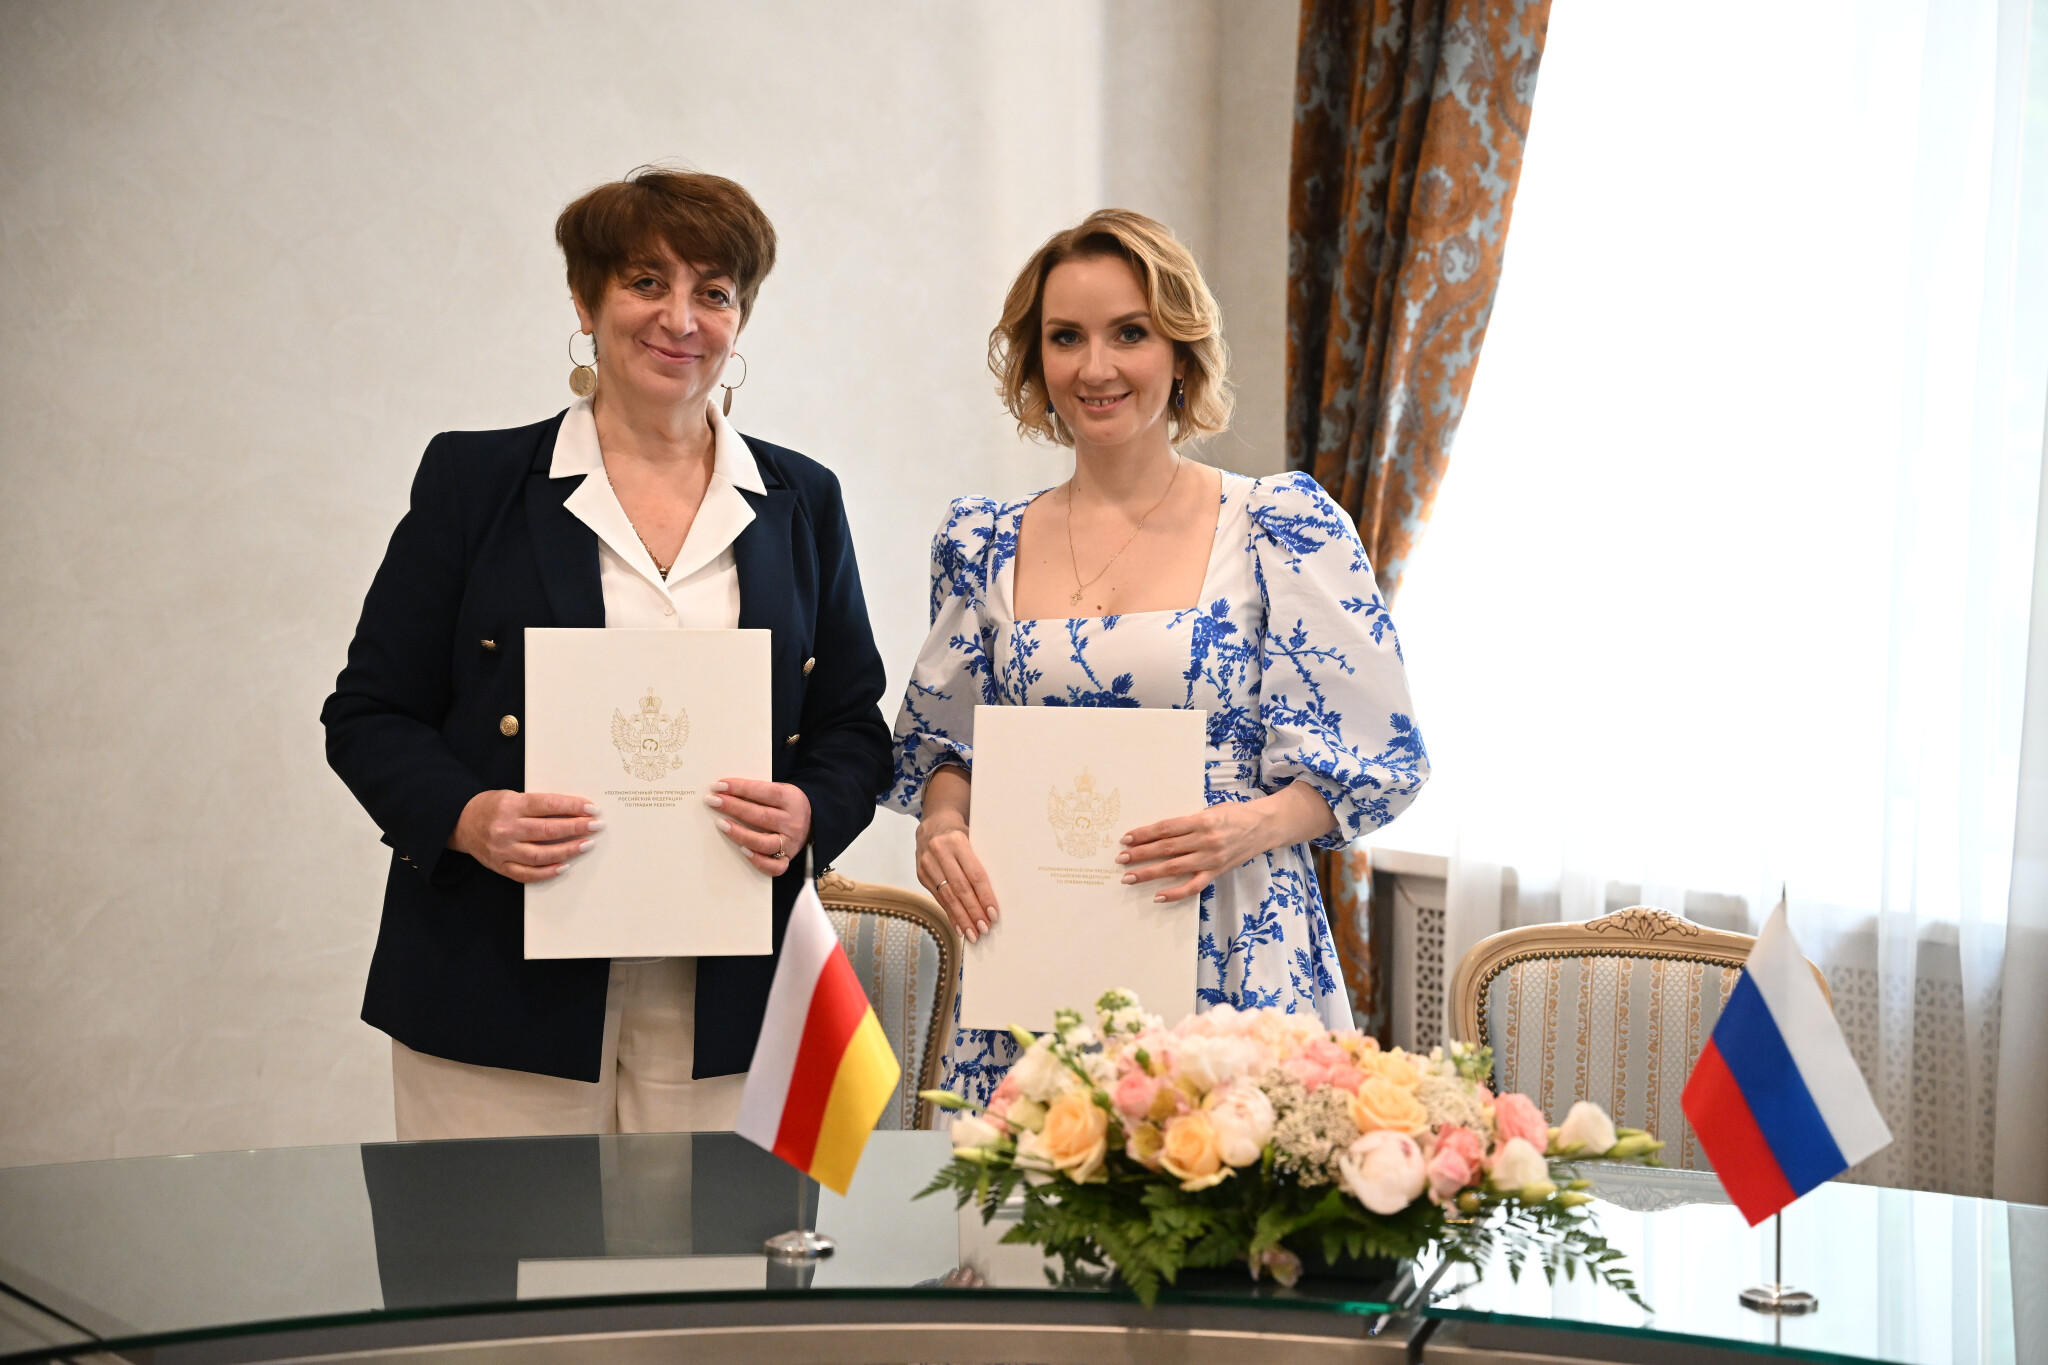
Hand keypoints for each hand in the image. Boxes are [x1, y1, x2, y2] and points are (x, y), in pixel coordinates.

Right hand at [450, 790, 600, 883]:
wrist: (460, 822)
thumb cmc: (492, 807)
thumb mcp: (512, 796)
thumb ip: (537, 805)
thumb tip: (573, 811)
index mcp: (511, 806)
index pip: (548, 805)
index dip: (572, 807)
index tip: (591, 808)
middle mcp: (506, 829)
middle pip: (548, 830)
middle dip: (576, 828)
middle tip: (596, 826)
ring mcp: (503, 850)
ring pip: (541, 854)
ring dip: (567, 850)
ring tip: (586, 844)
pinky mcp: (500, 866)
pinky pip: (527, 874)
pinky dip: (548, 872)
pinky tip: (564, 866)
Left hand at [706, 779, 811, 876]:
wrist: (814, 819)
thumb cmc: (786, 803)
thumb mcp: (780, 790)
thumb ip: (757, 791)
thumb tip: (725, 791)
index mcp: (790, 799)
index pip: (763, 792)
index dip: (740, 788)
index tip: (718, 786)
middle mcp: (792, 821)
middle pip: (760, 816)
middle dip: (733, 807)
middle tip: (712, 801)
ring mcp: (790, 842)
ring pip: (764, 842)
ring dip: (740, 833)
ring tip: (721, 824)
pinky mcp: (789, 858)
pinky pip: (775, 866)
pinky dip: (758, 861)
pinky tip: (742, 851)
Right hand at [916, 814, 997, 943]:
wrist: (932, 826)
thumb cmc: (959, 835)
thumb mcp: (972, 839)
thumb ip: (980, 862)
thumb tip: (993, 897)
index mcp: (957, 841)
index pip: (974, 874)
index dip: (984, 895)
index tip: (993, 913)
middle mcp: (940, 852)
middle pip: (960, 888)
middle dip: (973, 911)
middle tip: (984, 928)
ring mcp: (927, 864)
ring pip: (947, 896)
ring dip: (961, 918)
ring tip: (972, 934)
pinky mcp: (921, 875)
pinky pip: (938, 898)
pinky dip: (950, 914)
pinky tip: (959, 927)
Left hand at [1117, 803, 1272, 902]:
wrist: (1265, 826)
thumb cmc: (1235, 814)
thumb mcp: (1211, 810)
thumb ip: (1188, 822)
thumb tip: (1159, 832)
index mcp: (1202, 820)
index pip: (1166, 828)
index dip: (1144, 834)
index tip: (1126, 838)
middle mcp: (1205, 840)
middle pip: (1166, 849)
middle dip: (1140, 854)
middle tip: (1120, 859)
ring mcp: (1211, 859)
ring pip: (1174, 868)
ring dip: (1149, 873)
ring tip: (1129, 877)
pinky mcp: (1217, 872)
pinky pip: (1193, 886)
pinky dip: (1175, 893)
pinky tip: (1158, 896)